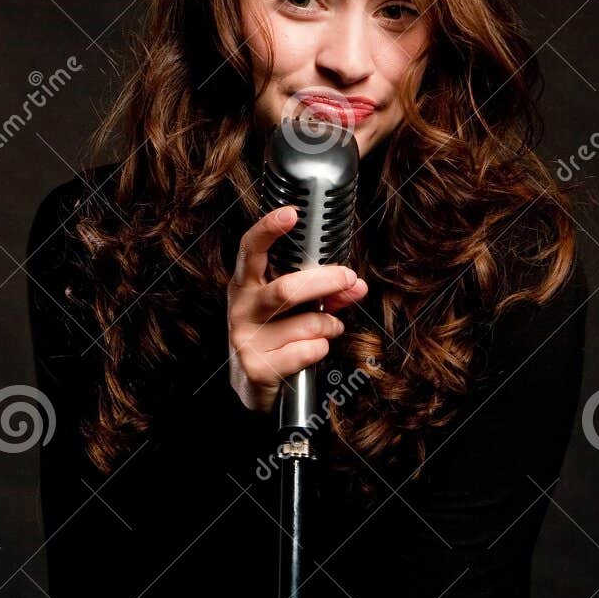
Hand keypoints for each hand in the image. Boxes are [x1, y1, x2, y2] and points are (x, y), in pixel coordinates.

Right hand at [227, 204, 369, 413]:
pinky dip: (321, 349)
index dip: (268, 229)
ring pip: (307, 323)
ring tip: (329, 328)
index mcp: (246, 284)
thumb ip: (327, 294)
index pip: (251, 250)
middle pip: (288, 289)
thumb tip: (357, 284)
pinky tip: (312, 351)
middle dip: (326, 282)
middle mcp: (242, 308)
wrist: (251, 383)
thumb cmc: (275, 335)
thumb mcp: (296, 308)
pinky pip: (308, 351)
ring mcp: (246, 338)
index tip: (290, 214)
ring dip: (329, 325)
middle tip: (348, 278)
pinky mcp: (257, 367)